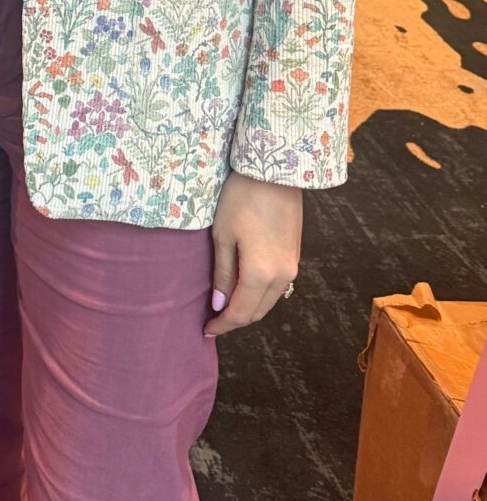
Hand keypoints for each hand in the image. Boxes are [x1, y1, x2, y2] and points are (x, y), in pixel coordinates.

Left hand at [204, 171, 301, 338]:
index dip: (222, 325)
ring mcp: (293, 267)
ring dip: (249, 309)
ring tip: (226, 307)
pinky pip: (278, 287)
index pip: (240, 313)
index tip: (205, 329)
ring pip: (269, 302)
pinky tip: (245, 289)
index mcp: (261, 275)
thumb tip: (220, 304)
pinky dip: (260, 295)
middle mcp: (282, 277)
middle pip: (257, 312)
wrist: (275, 171)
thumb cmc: (241, 199)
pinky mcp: (295, 256)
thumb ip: (223, 274)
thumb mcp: (223, 236)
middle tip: (213, 320)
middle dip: (235, 320)